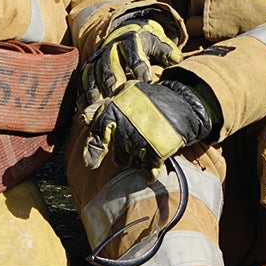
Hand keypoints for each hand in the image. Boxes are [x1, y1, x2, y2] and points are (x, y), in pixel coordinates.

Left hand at [79, 78, 214, 172]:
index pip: (97, 137)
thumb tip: (83, 117)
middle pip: (118, 155)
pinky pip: (148, 169)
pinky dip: (149, 172)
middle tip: (134, 146)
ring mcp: (140, 140)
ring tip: (147, 148)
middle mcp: (124, 127)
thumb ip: (102, 107)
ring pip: (132, 163)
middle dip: (124, 155)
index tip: (91, 164)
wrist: (182, 102)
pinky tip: (151, 170)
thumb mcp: (124, 94)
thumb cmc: (149, 98)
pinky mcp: (157, 151)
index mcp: (113, 111)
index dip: (93, 152)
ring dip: (137, 160)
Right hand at [82, 10, 182, 100]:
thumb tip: (176, 59)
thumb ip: (166, 51)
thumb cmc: (144, 43)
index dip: (139, 66)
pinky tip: (84, 108)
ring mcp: (98, 58)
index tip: (146, 81)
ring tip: (97, 104)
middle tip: (116, 94)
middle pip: (110, 63)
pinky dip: (82, 93)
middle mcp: (110, 48)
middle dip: (113, 78)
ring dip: (95, 88)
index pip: (134, 53)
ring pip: (93, 72)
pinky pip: (83, 79)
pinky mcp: (89, 66)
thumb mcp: (157, 42)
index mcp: (129, 41)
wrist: (123, 32)